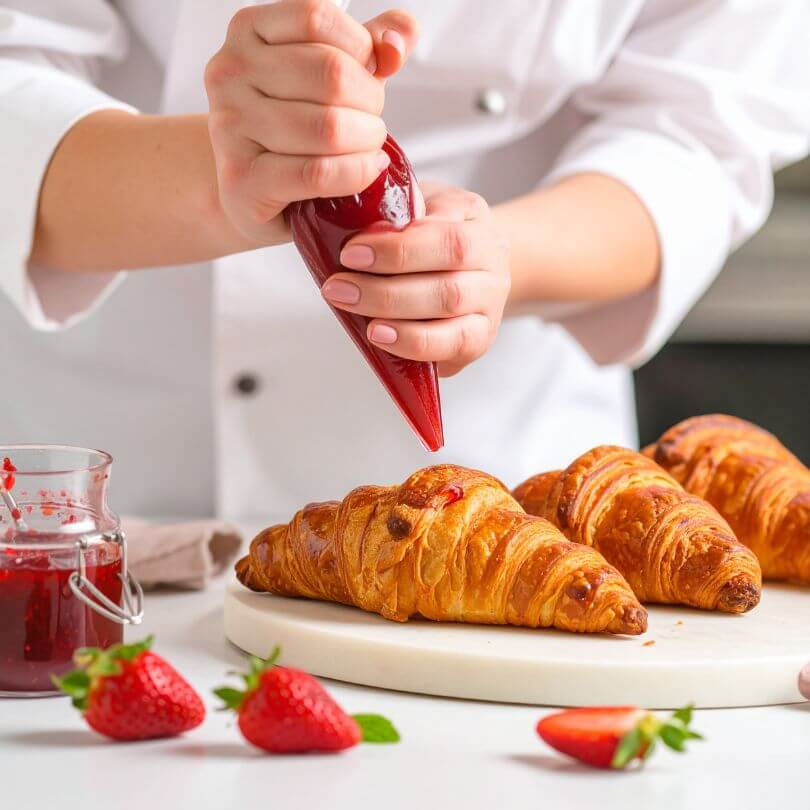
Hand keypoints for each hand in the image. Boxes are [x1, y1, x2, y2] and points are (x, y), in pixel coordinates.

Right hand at [205, 0, 417, 243]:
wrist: (252, 194)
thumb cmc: (292, 130)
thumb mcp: (330, 78)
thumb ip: (367, 49)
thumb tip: (400, 37)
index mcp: (248, 31)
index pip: (318, 18)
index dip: (361, 49)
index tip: (368, 75)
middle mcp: (230, 73)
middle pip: (331, 74)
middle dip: (370, 103)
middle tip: (371, 122)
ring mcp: (230, 128)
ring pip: (329, 127)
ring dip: (367, 142)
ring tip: (369, 149)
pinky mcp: (243, 181)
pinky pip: (318, 172)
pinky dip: (356, 172)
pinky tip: (366, 170)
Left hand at [322, 183, 510, 376]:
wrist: (472, 262)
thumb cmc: (435, 230)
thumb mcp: (419, 205)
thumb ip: (398, 212)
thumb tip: (361, 225)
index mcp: (476, 220)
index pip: (445, 238)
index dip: (397, 250)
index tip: (351, 253)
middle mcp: (493, 263)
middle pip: (448, 282)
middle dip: (386, 289)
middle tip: (340, 288)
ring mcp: (491, 304)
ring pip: (451, 312)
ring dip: (395, 314)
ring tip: (354, 310)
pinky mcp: (480, 338)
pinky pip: (453, 344)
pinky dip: (413, 342)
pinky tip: (381, 336)